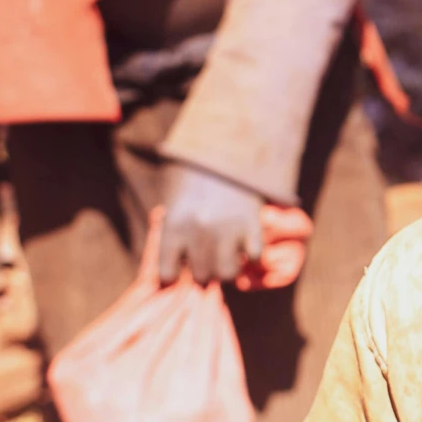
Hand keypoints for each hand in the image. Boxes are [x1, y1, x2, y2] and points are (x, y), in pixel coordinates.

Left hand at [158, 164, 261, 284]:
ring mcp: (228, 229)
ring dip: (227, 269)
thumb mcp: (172, 200)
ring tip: (226, 258)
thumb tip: (170, 269)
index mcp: (173, 224)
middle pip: (201, 276)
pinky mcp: (253, 224)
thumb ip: (170, 232)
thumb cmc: (193, 175)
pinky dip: (252, 256)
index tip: (178, 269)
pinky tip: (246, 247)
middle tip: (206, 260)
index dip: (172, 274)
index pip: (167, 274)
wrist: (228, 145)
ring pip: (228, 274)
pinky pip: (255, 258)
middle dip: (203, 271)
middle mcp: (199, 230)